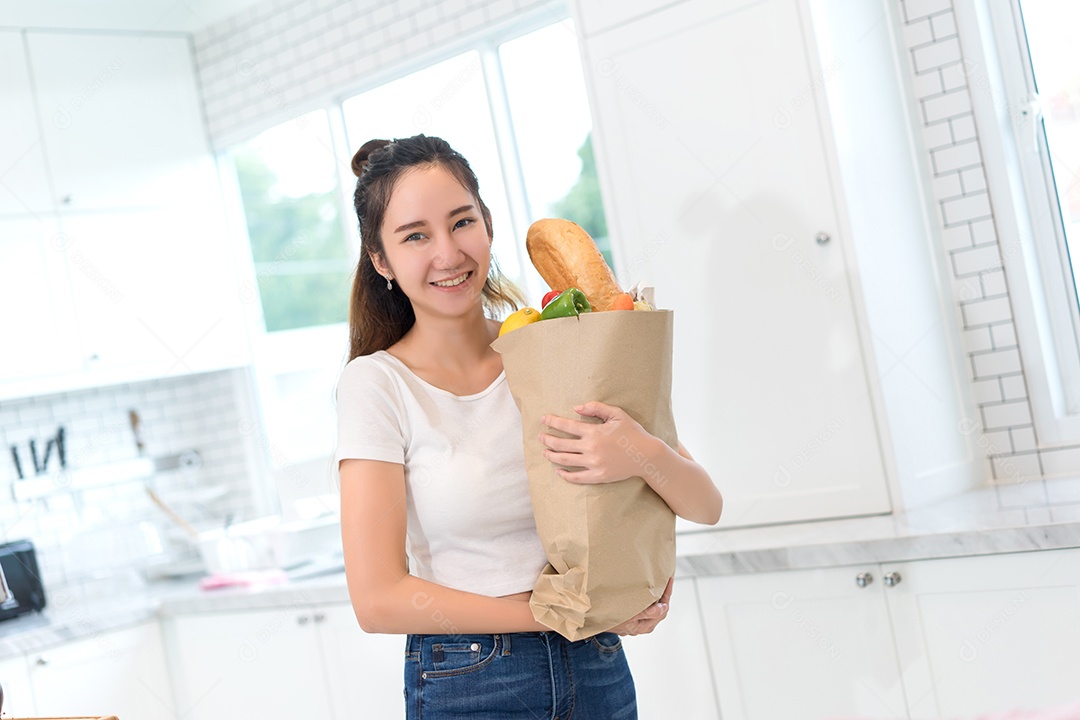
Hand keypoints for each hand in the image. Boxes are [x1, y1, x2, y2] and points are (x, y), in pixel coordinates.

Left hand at [539, 401, 654, 483]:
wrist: (646, 456)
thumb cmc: (632, 432)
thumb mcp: (617, 414)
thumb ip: (596, 408)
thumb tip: (576, 407)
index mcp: (594, 432)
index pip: (566, 426)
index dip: (552, 422)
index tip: (543, 419)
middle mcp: (591, 448)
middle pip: (561, 444)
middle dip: (547, 439)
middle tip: (540, 436)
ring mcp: (594, 464)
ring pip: (565, 460)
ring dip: (551, 456)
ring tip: (544, 452)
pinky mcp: (598, 476)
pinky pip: (576, 477)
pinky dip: (564, 474)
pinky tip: (558, 470)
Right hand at [609, 577, 673, 635]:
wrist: (595, 622)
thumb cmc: (611, 619)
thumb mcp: (630, 615)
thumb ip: (648, 612)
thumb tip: (663, 608)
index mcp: (644, 626)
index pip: (663, 609)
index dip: (667, 594)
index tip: (669, 582)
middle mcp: (644, 626)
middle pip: (661, 611)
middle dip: (665, 596)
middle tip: (667, 582)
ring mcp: (639, 624)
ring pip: (655, 611)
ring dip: (659, 599)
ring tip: (661, 587)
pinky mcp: (634, 621)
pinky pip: (649, 611)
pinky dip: (652, 602)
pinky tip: (649, 595)